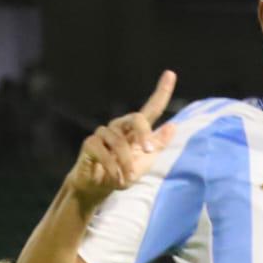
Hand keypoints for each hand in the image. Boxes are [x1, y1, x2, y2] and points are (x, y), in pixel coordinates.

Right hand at [68, 71, 177, 205]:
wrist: (98, 189)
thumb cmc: (121, 174)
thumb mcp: (143, 164)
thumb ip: (157, 146)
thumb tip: (173, 126)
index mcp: (135, 131)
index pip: (151, 109)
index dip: (161, 92)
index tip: (170, 74)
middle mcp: (120, 127)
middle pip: (136, 118)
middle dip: (144, 133)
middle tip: (148, 151)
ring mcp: (103, 133)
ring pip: (119, 142)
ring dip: (126, 163)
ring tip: (127, 179)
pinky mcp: (90, 144)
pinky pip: (103, 151)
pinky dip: (112, 167)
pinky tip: (116, 177)